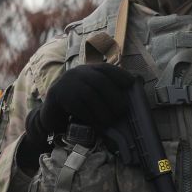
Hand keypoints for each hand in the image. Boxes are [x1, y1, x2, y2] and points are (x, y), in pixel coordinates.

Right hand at [16, 64, 133, 172]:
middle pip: (99, 80)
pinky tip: (98, 124)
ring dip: (103, 109)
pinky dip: (90, 116)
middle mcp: (78, 72)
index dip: (120, 75)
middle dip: (113, 96)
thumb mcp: (95, 93)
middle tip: (122, 110)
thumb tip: (140, 80)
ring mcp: (67, 82)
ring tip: (111, 120)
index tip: (131, 84)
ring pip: (89, 94)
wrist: (51, 114)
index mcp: (89, 70)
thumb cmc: (80, 105)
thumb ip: (113, 87)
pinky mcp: (58, 95)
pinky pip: (77, 105)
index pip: (106, 68)